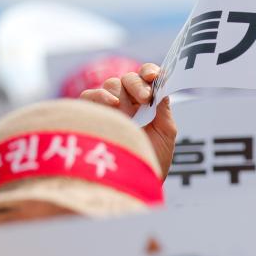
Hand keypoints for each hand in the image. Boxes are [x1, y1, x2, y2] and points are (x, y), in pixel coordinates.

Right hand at [79, 62, 176, 177]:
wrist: (133, 183)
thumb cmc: (152, 160)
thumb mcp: (165, 135)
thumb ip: (164, 111)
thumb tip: (162, 87)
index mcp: (146, 102)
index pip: (146, 78)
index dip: (149, 72)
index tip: (154, 76)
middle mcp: (127, 101)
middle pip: (128, 78)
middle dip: (138, 85)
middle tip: (145, 99)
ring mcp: (108, 107)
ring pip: (111, 84)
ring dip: (121, 94)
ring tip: (129, 114)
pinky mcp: (90, 115)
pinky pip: (89, 95)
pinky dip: (100, 96)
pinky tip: (112, 105)